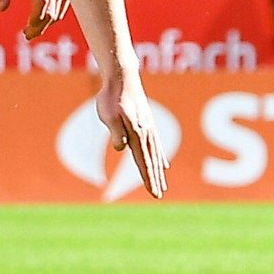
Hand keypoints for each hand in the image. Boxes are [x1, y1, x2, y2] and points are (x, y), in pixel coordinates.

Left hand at [0, 0, 66, 38]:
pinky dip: (52, 20)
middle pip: (50, 13)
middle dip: (38, 28)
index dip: (35, 17)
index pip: (41, 1)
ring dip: (45, 26)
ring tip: (31, 31)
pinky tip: (41, 22)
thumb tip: (1, 9)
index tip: (26, 26)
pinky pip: (61, 11)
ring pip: (57, 14)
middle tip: (26, 35)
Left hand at [98, 74, 167, 198]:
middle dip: (155, 179)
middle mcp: (146, 133)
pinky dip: (161, 157)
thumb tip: (122, 149)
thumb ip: (116, 132)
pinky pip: (157, 146)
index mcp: (136, 133)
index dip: (148, 178)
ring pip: (156, 155)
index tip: (154, 193)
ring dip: (159, 171)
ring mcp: (149, 128)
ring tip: (163, 185)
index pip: (143, 161)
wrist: (122, 77)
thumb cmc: (111, 97)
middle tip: (159, 195)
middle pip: (152, 161)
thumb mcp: (108, 115)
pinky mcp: (148, 124)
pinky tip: (164, 164)